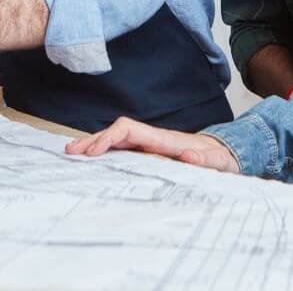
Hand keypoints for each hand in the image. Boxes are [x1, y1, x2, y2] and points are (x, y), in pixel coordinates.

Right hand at [65, 117, 240, 172]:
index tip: (93, 152)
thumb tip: (189, 156)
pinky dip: (104, 153)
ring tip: (72, 154)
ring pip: (117, 141)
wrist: (222, 155)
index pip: (130, 130)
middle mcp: (152, 138)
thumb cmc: (217, 159)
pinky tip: (91, 161)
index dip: (110, 138)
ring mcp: (148, 145)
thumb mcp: (216, 162)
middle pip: (117, 132)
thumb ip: (204, 160)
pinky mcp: (148, 154)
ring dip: (95, 145)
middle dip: (94, 140)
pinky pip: (122, 151)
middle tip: (71, 152)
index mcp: (163, 139)